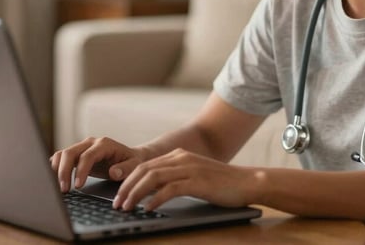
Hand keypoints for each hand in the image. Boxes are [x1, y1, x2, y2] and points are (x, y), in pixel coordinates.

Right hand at [50, 136, 146, 191]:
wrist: (130, 156)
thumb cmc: (132, 162)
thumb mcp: (134, 165)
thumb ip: (126, 169)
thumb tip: (113, 172)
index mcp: (104, 144)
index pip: (87, 156)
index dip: (80, 171)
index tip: (78, 187)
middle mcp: (90, 143)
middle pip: (69, 153)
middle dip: (64, 172)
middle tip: (64, 190)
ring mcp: (82, 147)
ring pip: (62, 154)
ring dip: (57, 170)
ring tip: (61, 187)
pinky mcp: (77, 154)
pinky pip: (61, 157)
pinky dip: (56, 167)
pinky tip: (56, 179)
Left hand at [113, 148, 255, 211]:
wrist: (247, 182)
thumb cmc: (221, 184)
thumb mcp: (193, 177)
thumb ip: (174, 179)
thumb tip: (150, 192)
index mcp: (178, 155)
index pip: (145, 165)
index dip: (128, 180)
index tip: (118, 195)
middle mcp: (181, 158)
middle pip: (144, 170)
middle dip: (127, 187)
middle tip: (117, 203)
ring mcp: (189, 168)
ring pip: (153, 178)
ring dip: (136, 193)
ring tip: (127, 207)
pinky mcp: (197, 181)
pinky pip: (170, 189)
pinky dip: (155, 199)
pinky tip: (148, 209)